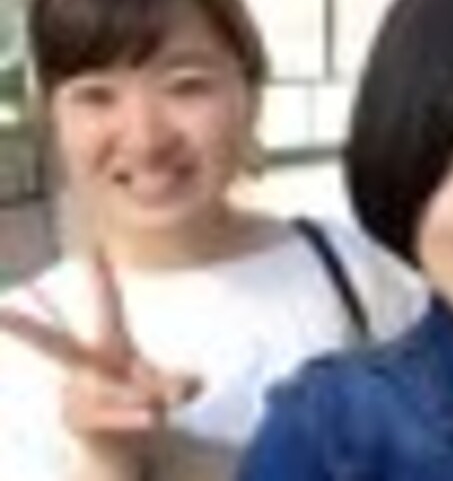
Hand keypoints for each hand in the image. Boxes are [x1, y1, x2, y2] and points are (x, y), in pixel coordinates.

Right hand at [0, 250, 199, 477]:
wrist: (119, 451)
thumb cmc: (140, 407)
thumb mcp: (166, 392)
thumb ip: (176, 385)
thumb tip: (190, 386)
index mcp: (109, 346)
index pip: (107, 306)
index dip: (102, 277)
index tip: (94, 247)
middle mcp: (83, 367)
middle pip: (48, 343)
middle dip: (19, 326)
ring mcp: (73, 395)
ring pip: (113, 387)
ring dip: (143, 397)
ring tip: (157, 408)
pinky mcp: (75, 421)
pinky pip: (114, 413)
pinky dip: (137, 415)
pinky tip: (152, 415)